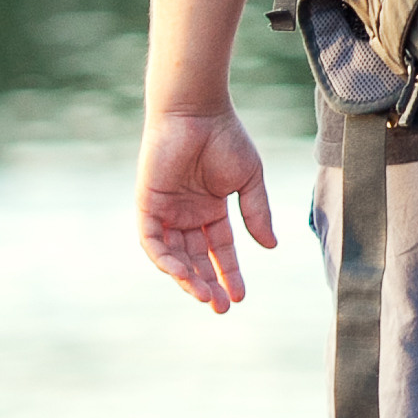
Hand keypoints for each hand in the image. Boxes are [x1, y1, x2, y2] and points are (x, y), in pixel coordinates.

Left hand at [137, 107, 277, 312]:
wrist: (197, 110)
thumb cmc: (225, 137)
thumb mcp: (249, 180)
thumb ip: (256, 213)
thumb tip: (270, 246)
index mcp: (211, 209)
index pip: (220, 249)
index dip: (230, 273)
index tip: (240, 297)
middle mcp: (186, 214)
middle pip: (195, 259)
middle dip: (207, 283)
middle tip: (219, 307)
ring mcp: (166, 211)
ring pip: (173, 256)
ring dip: (187, 278)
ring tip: (203, 296)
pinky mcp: (147, 205)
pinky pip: (152, 241)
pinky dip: (164, 259)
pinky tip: (181, 273)